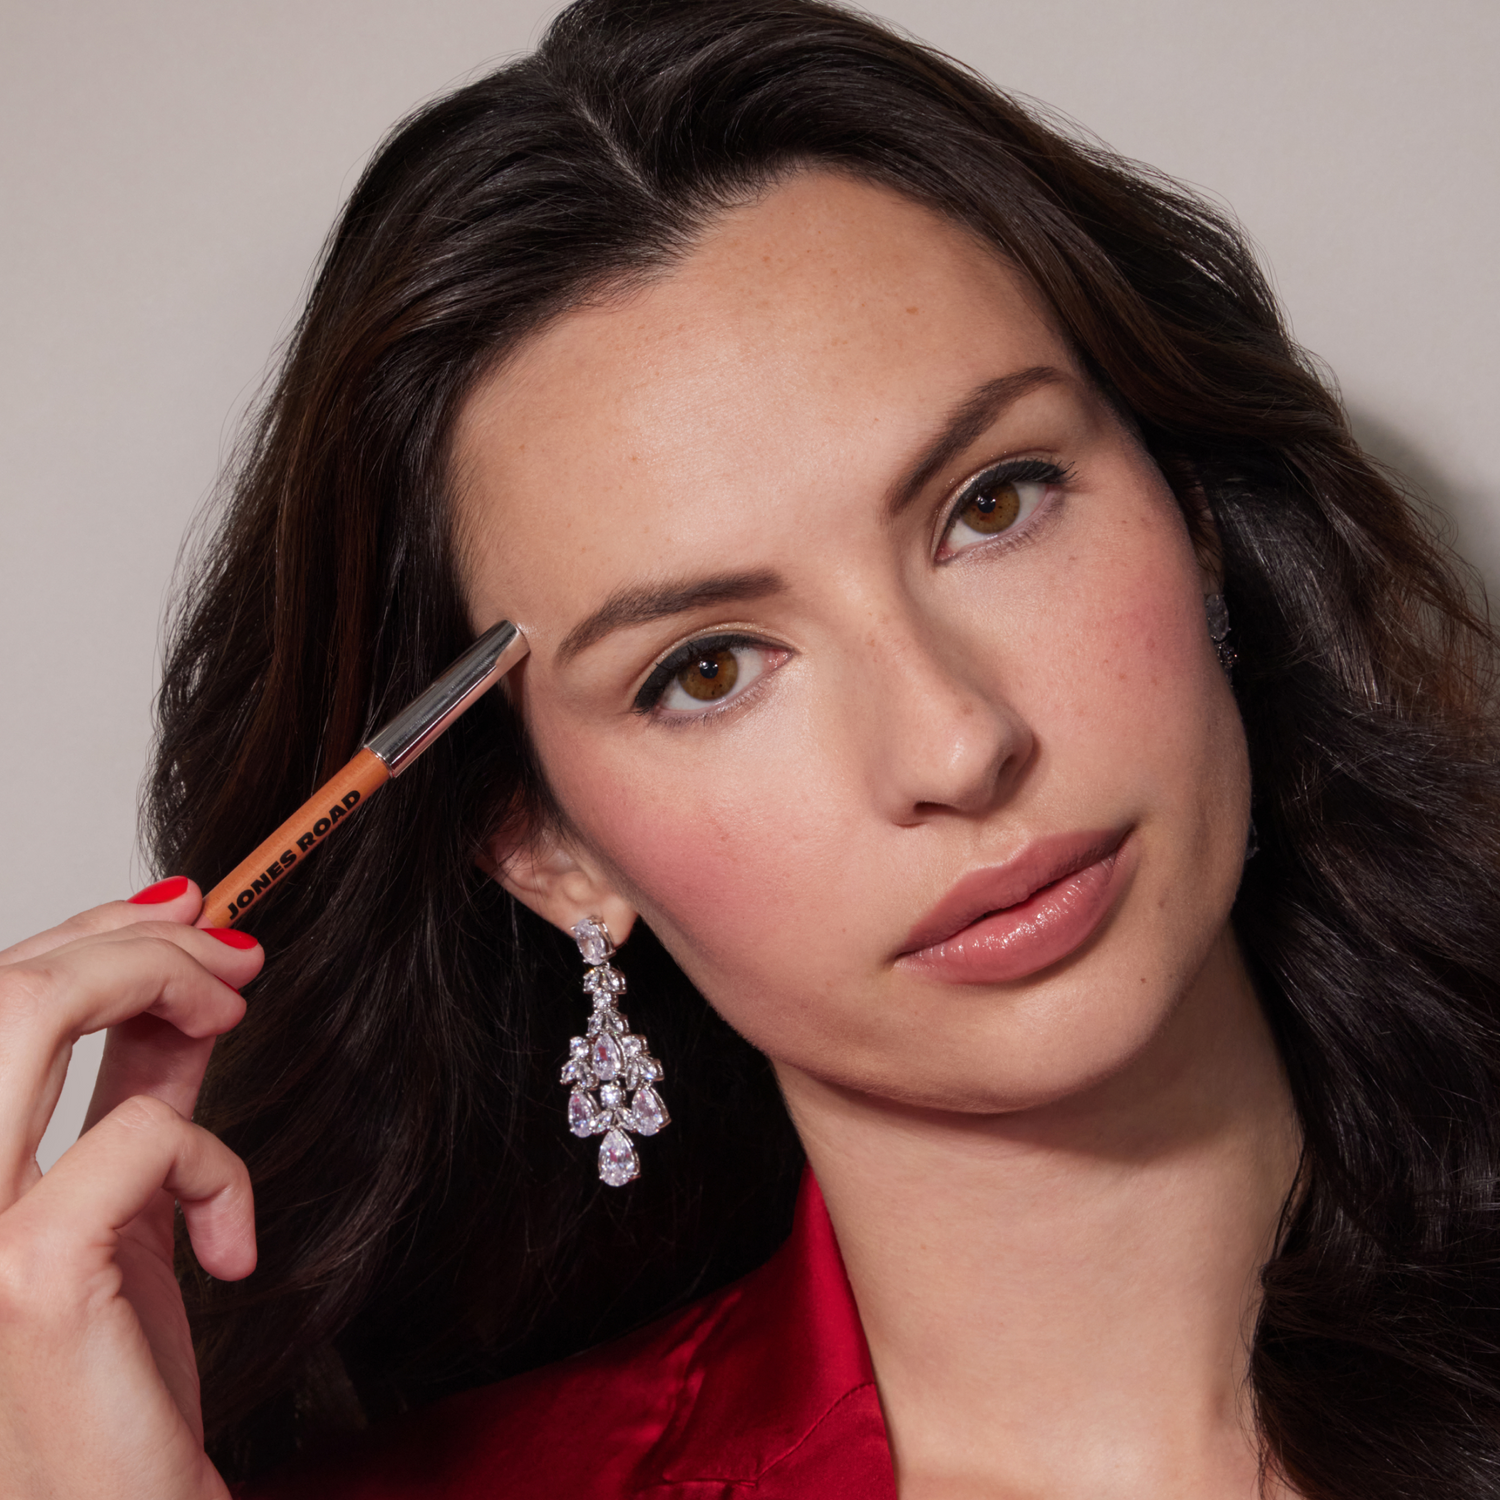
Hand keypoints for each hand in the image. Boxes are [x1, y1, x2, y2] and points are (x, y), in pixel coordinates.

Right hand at [0, 879, 261, 1498]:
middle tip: (231, 959)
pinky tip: (227, 1243)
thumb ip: (141, 1095)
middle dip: (130, 939)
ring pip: (30, 1013)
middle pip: (2, 988)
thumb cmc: (113, 1383)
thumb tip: (184, 993)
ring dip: (157, 980)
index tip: (185, 913)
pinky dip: (214, 1161)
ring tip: (229, 1011)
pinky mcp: (24, 1275)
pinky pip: (140, 1136)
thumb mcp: (131, 1208)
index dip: (85, 932)